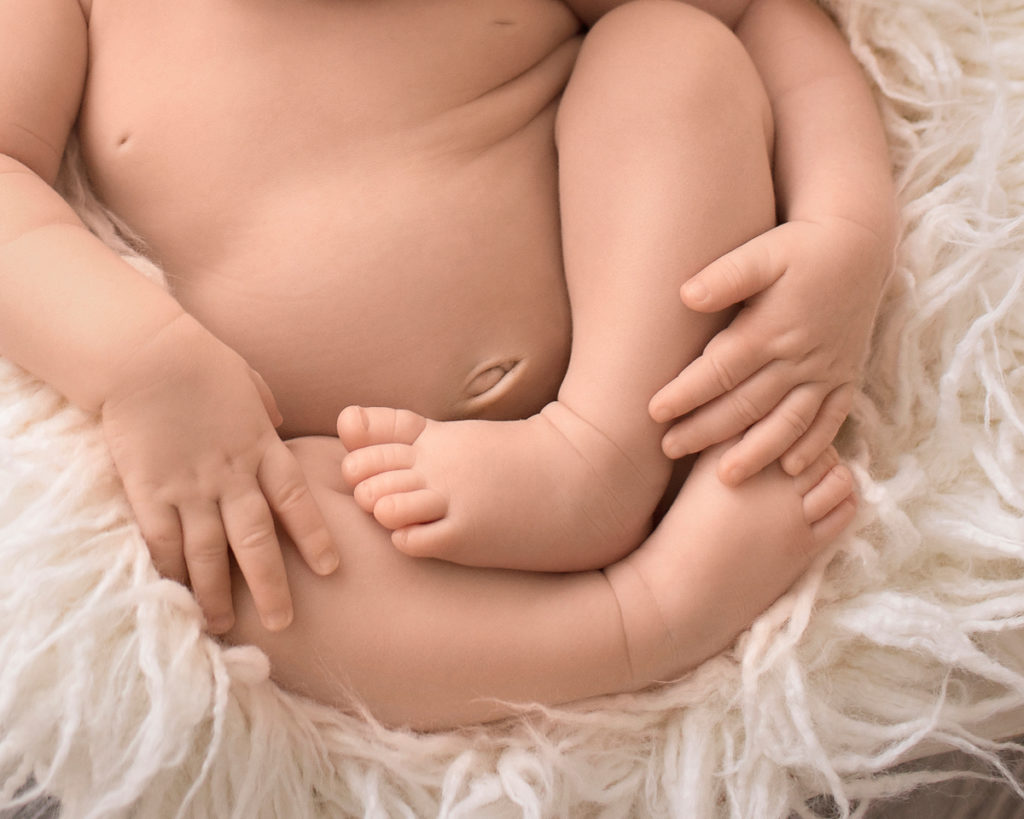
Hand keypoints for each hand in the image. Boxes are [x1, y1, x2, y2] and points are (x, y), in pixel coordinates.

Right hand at [101, 313, 337, 632]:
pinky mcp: (149, 489)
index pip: (296, 503)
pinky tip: (175, 595)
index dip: (315, 538)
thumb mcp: (248, 383)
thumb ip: (266, 412)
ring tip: (221, 626)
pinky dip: (169, 570)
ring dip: (216, 593)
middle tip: (284, 622)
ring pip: (208, 552)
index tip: (331, 568)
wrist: (145, 353)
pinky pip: (162, 540)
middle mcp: (232, 474)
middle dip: (271, 586)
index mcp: (262, 448)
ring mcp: (190, 485)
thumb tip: (279, 424)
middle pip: (256, 541)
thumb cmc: (200, 361)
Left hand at [649, 217, 888, 483]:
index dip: (686, 393)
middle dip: (705, 430)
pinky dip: (813, 447)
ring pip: (788, 422)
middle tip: (668, 449)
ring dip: (756, 452)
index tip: (653, 411)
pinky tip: (791, 470)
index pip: (720, 371)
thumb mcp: (763, 251)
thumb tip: (685, 295)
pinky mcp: (845, 377)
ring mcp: (825, 371)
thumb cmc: (799, 245)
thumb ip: (726, 275)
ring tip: (725, 478)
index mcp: (771, 328)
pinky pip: (830, 420)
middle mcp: (799, 356)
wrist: (859, 243)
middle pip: (746, 404)